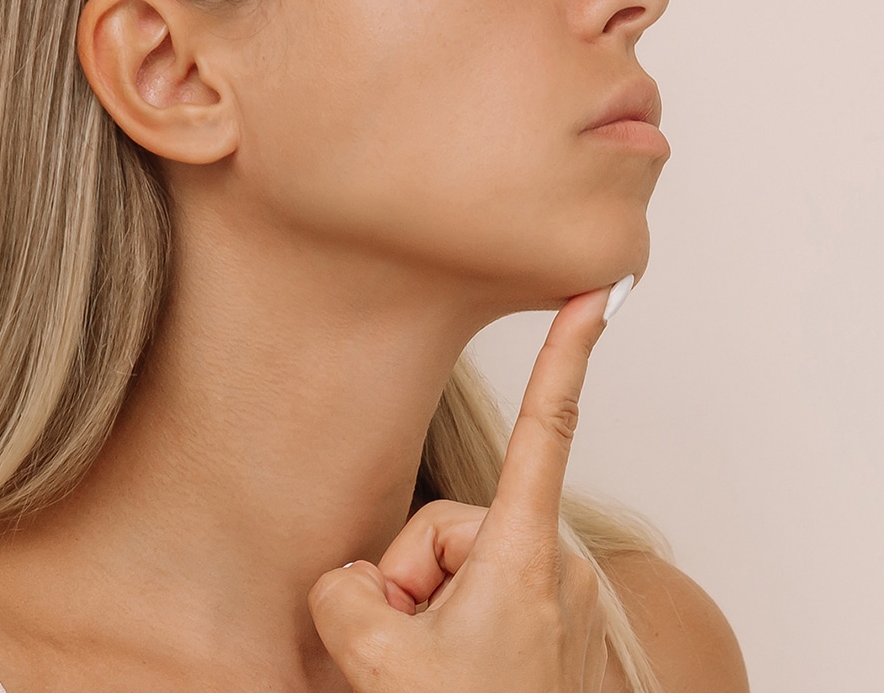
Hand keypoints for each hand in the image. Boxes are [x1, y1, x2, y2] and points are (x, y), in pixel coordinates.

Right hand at [309, 284, 622, 691]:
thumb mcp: (376, 664)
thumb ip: (344, 596)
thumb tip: (356, 584)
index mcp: (523, 558)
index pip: (545, 430)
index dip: (568, 354)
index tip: (602, 292)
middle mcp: (555, 567)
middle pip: (447, 528)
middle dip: (410, 579)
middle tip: (408, 646)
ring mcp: (560, 599)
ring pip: (459, 567)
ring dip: (429, 610)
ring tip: (431, 668)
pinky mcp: (556, 624)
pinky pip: (484, 596)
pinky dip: (455, 626)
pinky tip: (451, 673)